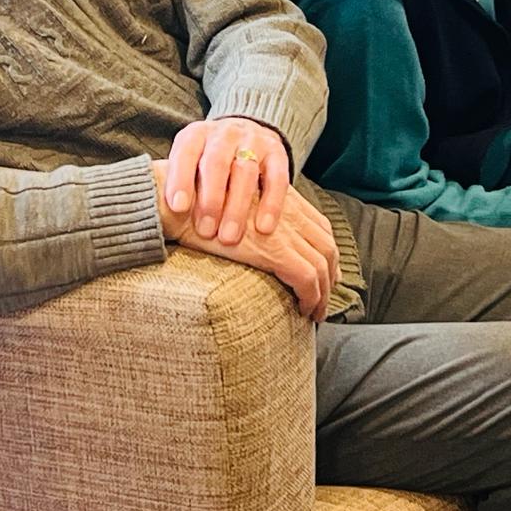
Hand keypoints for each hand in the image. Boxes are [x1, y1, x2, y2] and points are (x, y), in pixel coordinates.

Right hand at [152, 160, 337, 319]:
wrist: (177, 202)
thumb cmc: (195, 204)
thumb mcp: (232, 202)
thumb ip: (252, 213)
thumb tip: (256, 235)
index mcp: (281, 198)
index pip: (320, 226)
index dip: (327, 250)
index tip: (326, 272)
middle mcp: (288, 212)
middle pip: (327, 246)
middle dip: (332, 275)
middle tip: (326, 297)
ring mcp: (283, 232)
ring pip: (322, 266)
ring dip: (324, 293)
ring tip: (314, 312)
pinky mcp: (274, 251)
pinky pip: (307, 279)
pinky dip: (312, 297)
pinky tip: (302, 309)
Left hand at [164, 116, 290, 244]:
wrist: (245, 134)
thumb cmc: (207, 160)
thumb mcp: (189, 161)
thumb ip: (179, 181)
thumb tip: (167, 216)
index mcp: (196, 134)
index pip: (186, 152)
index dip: (180, 179)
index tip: (178, 208)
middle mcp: (225, 133)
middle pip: (216, 162)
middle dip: (210, 199)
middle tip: (206, 231)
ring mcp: (253, 141)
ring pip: (245, 171)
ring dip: (237, 207)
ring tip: (229, 237)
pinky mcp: (278, 153)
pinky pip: (277, 178)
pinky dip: (271, 204)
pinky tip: (263, 228)